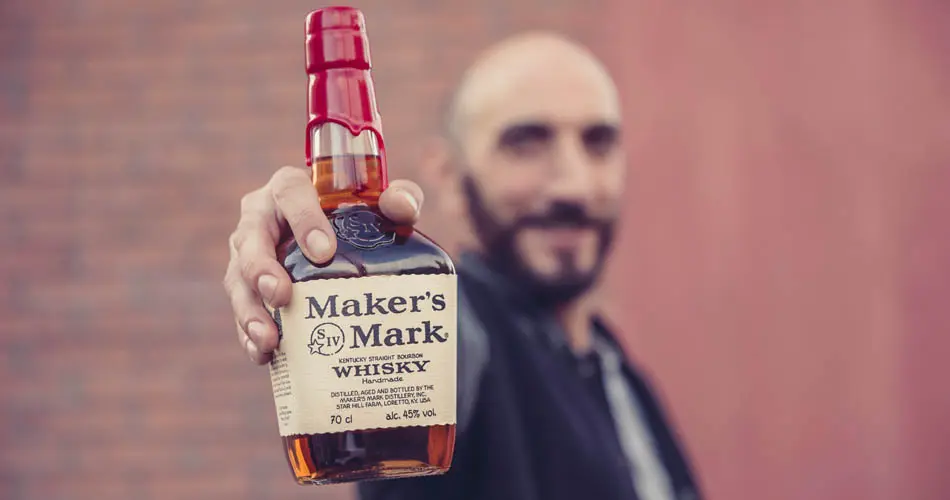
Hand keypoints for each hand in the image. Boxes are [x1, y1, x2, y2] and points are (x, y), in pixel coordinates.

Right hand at [223, 166, 423, 363]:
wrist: (341, 244)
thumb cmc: (358, 216)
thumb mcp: (381, 205)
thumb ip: (400, 198)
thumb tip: (402, 207)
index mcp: (289, 189)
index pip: (289, 192)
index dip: (303, 219)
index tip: (324, 251)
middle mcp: (261, 219)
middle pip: (250, 239)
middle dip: (261, 269)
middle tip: (282, 295)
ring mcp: (249, 255)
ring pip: (238, 280)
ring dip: (250, 311)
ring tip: (270, 338)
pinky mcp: (247, 289)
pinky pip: (241, 312)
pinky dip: (249, 335)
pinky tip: (265, 354)